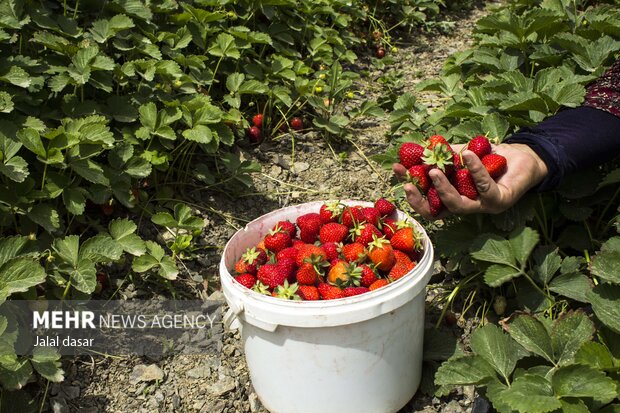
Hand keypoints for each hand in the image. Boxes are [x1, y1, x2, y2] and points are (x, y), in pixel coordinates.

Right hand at [392, 143, 547, 219]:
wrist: (524, 157)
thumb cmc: (491, 158)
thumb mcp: (462, 153)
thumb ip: (443, 154)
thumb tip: (417, 148)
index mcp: (454, 198)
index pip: (427, 202)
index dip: (410, 189)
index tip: (397, 171)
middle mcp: (467, 207)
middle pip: (437, 212)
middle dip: (419, 199)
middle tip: (408, 182)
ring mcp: (483, 207)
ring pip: (458, 205)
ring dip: (443, 189)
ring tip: (434, 170)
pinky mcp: (500, 200)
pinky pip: (484, 187)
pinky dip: (475, 170)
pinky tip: (468, 154)